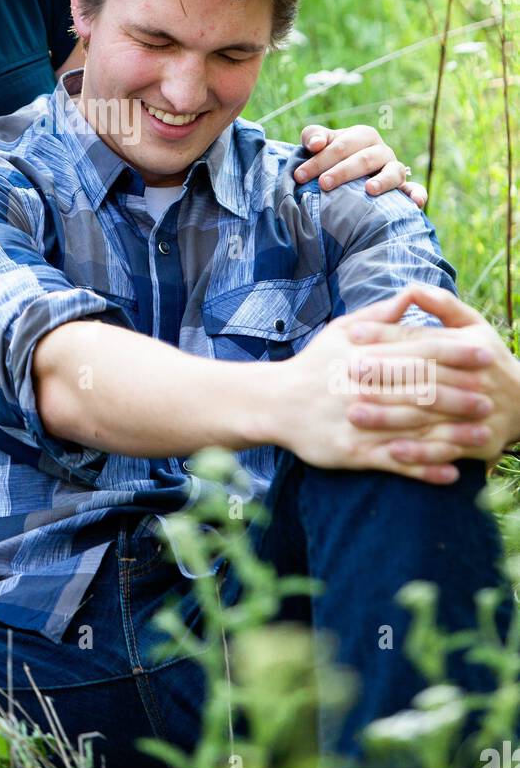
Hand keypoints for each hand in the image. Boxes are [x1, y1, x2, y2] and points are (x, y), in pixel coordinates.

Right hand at [275, 289, 498, 483]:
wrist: (274, 403)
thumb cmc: (313, 364)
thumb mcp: (340, 330)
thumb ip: (380, 316)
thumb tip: (411, 294)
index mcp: (366, 358)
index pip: (417, 352)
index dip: (453, 352)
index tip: (484, 353)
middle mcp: (366, 390)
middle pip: (421, 392)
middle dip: (460, 395)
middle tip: (491, 399)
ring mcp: (361, 424)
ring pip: (414, 430)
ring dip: (451, 435)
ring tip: (483, 436)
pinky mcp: (354, 454)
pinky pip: (395, 464)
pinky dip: (424, 469)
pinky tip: (451, 472)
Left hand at [296, 124, 426, 208]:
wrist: (349, 177)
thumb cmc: (331, 159)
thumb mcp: (320, 144)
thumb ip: (313, 137)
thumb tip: (315, 144)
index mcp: (362, 136)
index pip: (341, 145)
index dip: (319, 160)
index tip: (299, 176)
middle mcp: (382, 151)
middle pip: (364, 158)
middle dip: (342, 171)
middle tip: (324, 184)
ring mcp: (395, 169)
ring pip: (392, 172)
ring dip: (382, 181)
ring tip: (368, 190)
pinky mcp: (404, 188)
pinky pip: (414, 190)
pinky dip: (417, 194)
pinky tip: (415, 203)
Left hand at [344, 282, 519, 469]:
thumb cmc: (488, 358)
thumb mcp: (474, 325)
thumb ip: (443, 305)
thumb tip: (410, 287)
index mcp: (470, 346)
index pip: (422, 339)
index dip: (387, 335)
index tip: (353, 333)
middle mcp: (474, 379)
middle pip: (422, 376)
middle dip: (384, 374)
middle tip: (345, 371)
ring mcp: (477, 413)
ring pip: (428, 415)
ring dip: (391, 417)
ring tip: (355, 414)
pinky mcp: (479, 443)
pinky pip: (446, 450)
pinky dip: (420, 453)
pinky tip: (391, 451)